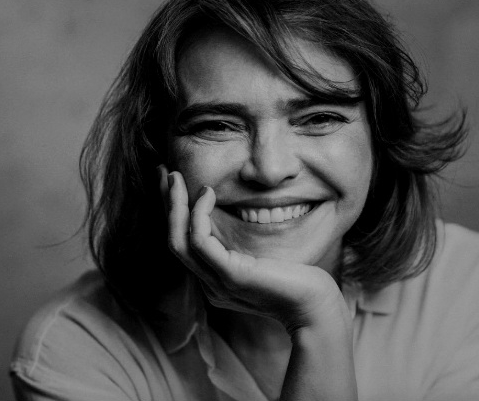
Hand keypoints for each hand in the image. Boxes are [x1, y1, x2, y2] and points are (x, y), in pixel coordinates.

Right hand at [158, 164, 350, 334]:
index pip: (183, 243)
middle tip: (163, 171)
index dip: (173, 212)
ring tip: (175, 177)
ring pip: (178, 241)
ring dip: (174, 205)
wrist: (315, 306)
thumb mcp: (259, 260)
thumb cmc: (294, 278)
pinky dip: (198, 214)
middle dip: (166, 204)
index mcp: (213, 279)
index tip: (171, 183)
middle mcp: (208, 283)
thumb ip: (239, 247)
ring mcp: (217, 282)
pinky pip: (201, 242)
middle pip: (173, 240)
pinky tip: (207, 193)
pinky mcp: (231, 276)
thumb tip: (230, 217)